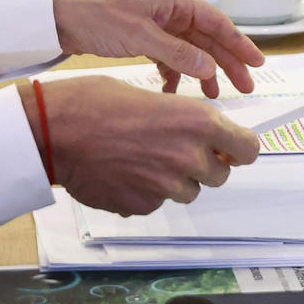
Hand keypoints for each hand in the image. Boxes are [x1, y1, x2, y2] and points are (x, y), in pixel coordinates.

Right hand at [20, 76, 259, 215]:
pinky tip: (124, 171)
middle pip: (220, 174)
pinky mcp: (143, 206)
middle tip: (177, 149)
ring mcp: (166, 187)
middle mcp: (188, 157)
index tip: (234, 147)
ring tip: (143, 157)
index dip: (240, 148)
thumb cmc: (95, 102)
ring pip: (188, 190)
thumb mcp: (153, 97)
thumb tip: (203, 135)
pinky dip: (146, 190)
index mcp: (197, 122)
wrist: (55, 131)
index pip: (248, 149)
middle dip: (204, 164)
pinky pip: (157, 201)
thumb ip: (186, 120)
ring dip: (175, 179)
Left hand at [52, 0, 263, 98]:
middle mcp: (169, 7)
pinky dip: (173, 73)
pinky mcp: (141, 35)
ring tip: (212, 96)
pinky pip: (167, 56)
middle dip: (225, 63)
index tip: (257, 63)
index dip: (239, 44)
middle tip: (243, 88)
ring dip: (200, 71)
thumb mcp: (140, 36)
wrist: (57, 14)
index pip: (217, 23)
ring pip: (189, 49)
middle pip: (207, 38)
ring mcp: (156, 21)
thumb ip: (178, 53)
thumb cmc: (96, 14)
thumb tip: (209, 68)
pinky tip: (172, 91)